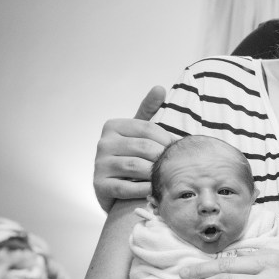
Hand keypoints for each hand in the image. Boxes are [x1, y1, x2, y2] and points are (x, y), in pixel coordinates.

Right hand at [94, 85, 173, 211]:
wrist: (115, 188)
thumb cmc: (131, 156)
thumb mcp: (138, 132)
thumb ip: (148, 111)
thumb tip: (159, 88)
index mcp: (113, 126)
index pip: (147, 128)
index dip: (167, 139)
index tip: (178, 149)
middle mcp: (103, 143)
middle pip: (143, 147)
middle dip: (164, 157)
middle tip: (177, 166)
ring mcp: (100, 164)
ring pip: (136, 167)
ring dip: (156, 174)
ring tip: (167, 178)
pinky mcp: (100, 185)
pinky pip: (126, 188)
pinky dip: (143, 189)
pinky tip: (153, 190)